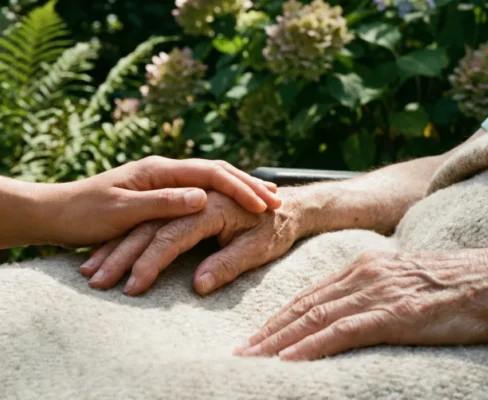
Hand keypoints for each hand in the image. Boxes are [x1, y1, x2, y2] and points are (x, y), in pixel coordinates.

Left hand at [38, 156, 280, 246]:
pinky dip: (216, 200)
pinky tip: (229, 205)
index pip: (209, 172)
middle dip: (245, 187)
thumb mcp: (122, 211)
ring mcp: (156, 184)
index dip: (240, 186)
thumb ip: (161, 204)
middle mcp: (159, 172)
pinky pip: (193, 197)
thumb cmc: (82, 213)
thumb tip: (199, 198)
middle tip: (277, 201)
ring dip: (235, 192)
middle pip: (213, 174)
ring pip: (205, 183)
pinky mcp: (151, 200)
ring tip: (265, 200)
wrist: (50, 213)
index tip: (266, 203)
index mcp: (156, 172)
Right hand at [80, 190, 306, 295]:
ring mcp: (186, 202)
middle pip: (148, 228)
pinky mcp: (185, 210)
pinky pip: (147, 226)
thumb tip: (198, 285)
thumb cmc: (284, 229)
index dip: (151, 260)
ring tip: (94, 274)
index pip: (171, 234)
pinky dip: (129, 244)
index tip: (133, 285)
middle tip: (97, 280)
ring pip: (142, 226)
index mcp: (212, 206)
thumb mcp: (259, 249)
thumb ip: (227, 263)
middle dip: (121, 255)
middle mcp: (193, 199)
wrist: (301, 209)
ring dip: (118, 250)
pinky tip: (112, 259)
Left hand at [235, 250, 487, 360]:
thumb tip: (341, 316)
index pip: (306, 297)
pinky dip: (312, 346)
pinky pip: (344, 331)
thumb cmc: (447, 286)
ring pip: (314, 318)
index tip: (254, 337)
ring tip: (252, 359)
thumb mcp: (397, 284)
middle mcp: (360, 278)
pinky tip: (290, 360)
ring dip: (279, 342)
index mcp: (358, 270)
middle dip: (267, 332)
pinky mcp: (395, 314)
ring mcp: (375, 294)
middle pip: (302, 307)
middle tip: (239, 352)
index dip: (276, 319)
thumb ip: (367, 295)